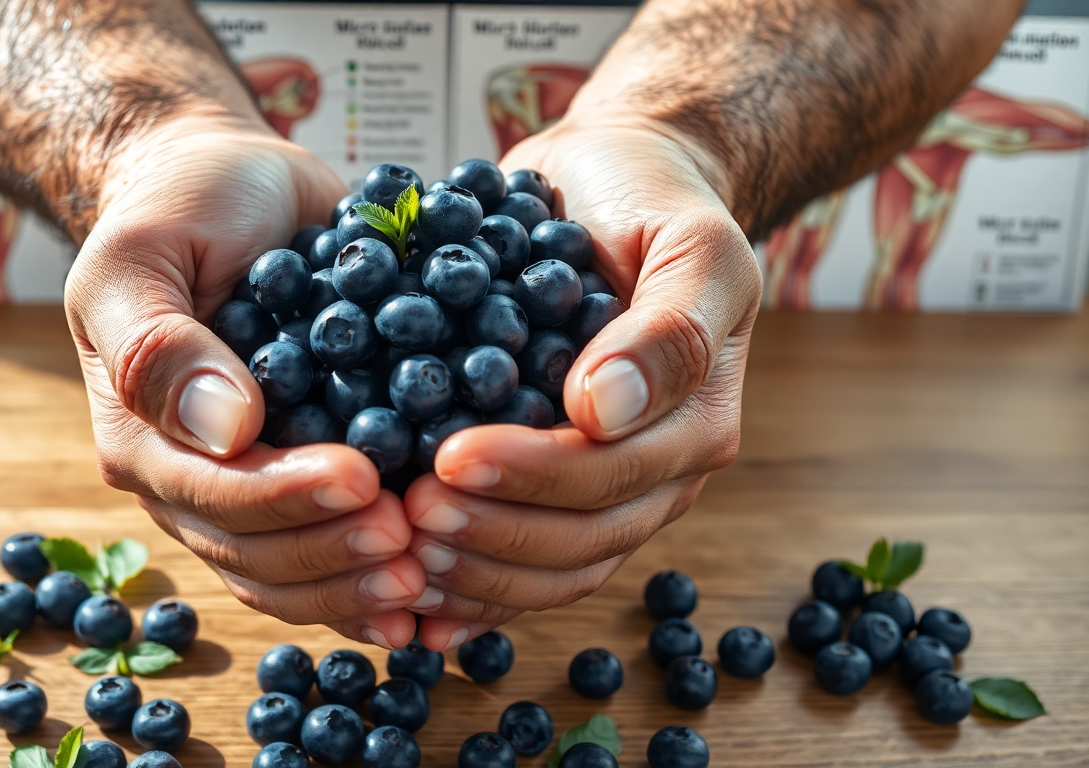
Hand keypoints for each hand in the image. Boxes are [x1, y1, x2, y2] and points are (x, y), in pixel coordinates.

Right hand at [66, 115, 424, 647]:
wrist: (235, 187)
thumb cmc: (183, 206)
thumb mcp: (145, 254)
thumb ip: (160, 344)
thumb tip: (228, 431)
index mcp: (143, 436)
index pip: (213, 496)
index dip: (287, 499)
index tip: (363, 481)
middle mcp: (192, 477)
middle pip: (256, 553)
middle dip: (334, 554)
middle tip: (412, 542)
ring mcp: (250, 484)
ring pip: (292, 571)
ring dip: (357, 583)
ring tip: (427, 572)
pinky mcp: (305, 470)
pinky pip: (330, 546)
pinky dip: (371, 579)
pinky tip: (428, 591)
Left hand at [404, 119, 761, 649]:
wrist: (617, 184)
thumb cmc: (653, 203)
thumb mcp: (689, 244)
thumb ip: (667, 329)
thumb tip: (606, 411)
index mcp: (692, 424)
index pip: (610, 477)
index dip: (530, 478)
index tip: (450, 458)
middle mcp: (654, 471)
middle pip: (578, 541)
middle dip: (490, 535)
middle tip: (408, 512)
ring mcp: (605, 488)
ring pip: (549, 568)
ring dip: (473, 572)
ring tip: (399, 550)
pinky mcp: (552, 485)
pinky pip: (520, 559)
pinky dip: (470, 587)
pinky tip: (415, 601)